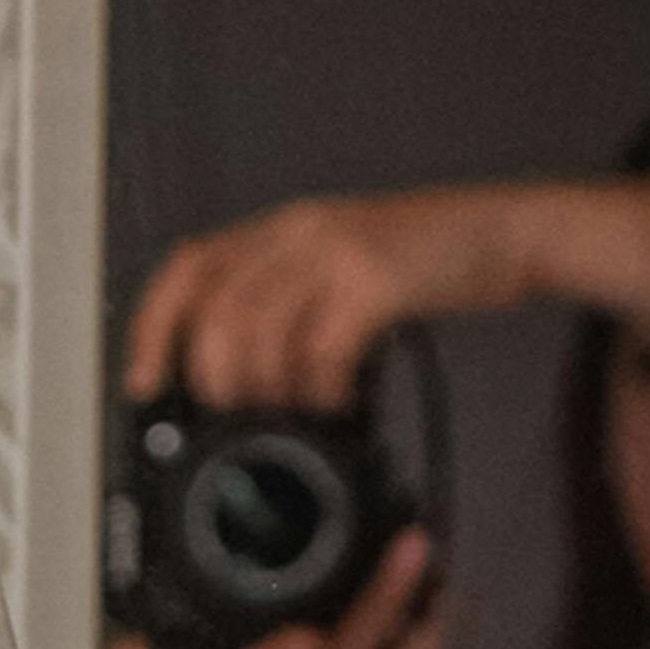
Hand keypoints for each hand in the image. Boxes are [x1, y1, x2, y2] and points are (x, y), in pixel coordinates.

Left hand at [124, 190, 509, 410]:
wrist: (503, 230)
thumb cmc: (424, 258)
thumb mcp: (341, 267)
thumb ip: (294, 304)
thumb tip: (250, 381)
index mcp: (280, 230)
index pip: (187, 269)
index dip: (151, 330)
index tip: (145, 384)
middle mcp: (297, 232)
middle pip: (216, 314)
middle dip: (218, 383)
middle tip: (243, 418)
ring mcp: (335, 251)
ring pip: (261, 334)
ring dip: (269, 394)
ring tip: (296, 416)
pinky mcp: (376, 280)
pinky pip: (324, 349)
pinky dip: (322, 391)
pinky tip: (339, 403)